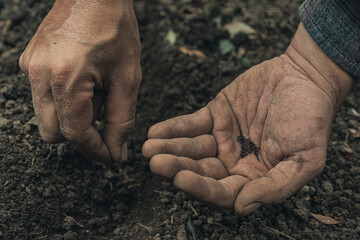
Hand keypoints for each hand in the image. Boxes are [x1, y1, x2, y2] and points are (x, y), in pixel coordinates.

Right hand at [19, 0, 140, 162]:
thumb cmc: (116, 29)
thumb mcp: (127, 77)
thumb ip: (121, 119)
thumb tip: (116, 151)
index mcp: (66, 79)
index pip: (75, 134)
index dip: (96, 151)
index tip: (112, 157)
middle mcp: (40, 75)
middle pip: (54, 133)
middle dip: (82, 134)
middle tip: (107, 117)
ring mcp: (31, 67)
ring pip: (47, 117)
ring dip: (73, 116)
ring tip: (97, 90)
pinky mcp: (29, 62)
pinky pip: (43, 97)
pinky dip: (64, 100)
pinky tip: (84, 80)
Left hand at [143, 23, 352, 214]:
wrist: (305, 76)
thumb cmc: (310, 118)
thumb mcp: (305, 159)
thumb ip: (276, 187)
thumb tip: (242, 208)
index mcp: (253, 177)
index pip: (222, 191)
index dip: (200, 188)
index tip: (180, 180)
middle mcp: (234, 161)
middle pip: (200, 170)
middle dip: (177, 168)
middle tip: (156, 163)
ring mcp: (222, 138)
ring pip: (191, 148)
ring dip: (169, 149)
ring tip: (149, 148)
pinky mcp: (215, 114)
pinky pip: (191, 124)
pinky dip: (173, 128)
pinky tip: (155, 132)